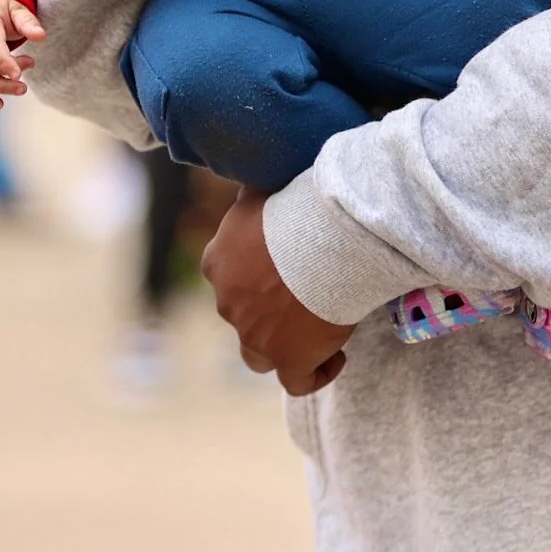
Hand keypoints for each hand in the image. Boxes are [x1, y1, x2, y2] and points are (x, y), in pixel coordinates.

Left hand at [201, 189, 356, 395]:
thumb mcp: (258, 191)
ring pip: (258, 355)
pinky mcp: (288, 360)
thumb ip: (249, 195)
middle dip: (265, 308)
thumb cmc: (293, 206)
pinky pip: (299, 380)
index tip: (275, 267)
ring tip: (311, 330)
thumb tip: (246, 171)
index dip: (248, 274)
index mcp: (217, 262)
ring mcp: (255, 337)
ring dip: (278, 345)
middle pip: (242, 314)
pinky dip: (314, 373)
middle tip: (302, 291)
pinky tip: (333, 357)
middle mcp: (228, 303)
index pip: (224, 274)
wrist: (323, 238)